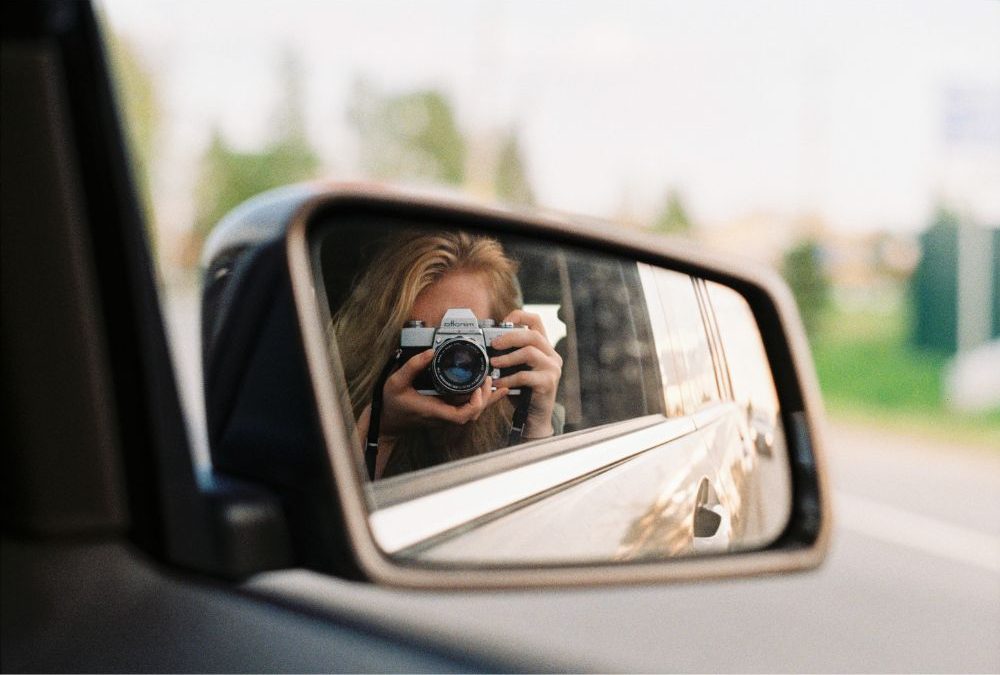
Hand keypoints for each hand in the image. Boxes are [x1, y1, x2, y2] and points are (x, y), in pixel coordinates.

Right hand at [378, 349, 508, 438]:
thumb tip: (430, 352)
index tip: (477, 389)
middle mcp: (442, 416)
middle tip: (488, 378)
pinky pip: (467, 408)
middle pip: (473, 414)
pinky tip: (488, 390)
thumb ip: (412, 366)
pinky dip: (479, 400)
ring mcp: (445, 415)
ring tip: (494, 383)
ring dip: (485, 399)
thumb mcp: (396, 382)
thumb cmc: (391, 404)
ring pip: (472, 412)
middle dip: (485, 398)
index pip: (461, 416)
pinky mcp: (445, 412)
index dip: (474, 404)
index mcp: (434, 410)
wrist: (387, 421)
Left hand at [489, 310, 562, 437]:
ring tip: (493, 363)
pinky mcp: (548, 383)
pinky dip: (508, 378)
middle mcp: (552, 356)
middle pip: (533, 335)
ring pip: (530, 353)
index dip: (520, 316)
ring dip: (508, 357)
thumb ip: (509, 354)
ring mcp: (552, 369)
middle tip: (493, 343)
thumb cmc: (522, 391)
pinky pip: (525, 376)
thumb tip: (488, 342)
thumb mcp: (515, 368)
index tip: (504, 321)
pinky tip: (497, 383)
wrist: (534, 417)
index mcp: (544, 348)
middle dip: (510, 336)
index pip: (537, 321)